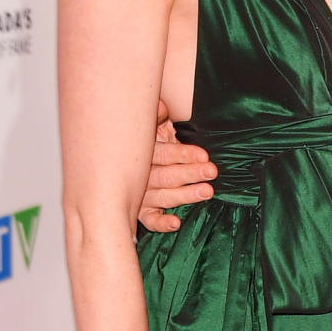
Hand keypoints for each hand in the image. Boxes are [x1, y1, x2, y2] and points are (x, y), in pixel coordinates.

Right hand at [137, 99, 216, 232]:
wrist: (120, 161)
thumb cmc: (147, 142)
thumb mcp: (152, 125)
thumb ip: (157, 117)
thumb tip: (161, 107)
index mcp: (143, 153)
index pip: (164, 154)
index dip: (184, 154)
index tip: (204, 156)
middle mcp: (139, 175)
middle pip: (166, 175)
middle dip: (190, 173)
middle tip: (211, 172)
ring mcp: (139, 195)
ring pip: (162, 196)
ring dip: (184, 195)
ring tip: (206, 192)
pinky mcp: (140, 211)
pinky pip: (149, 220)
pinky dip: (161, 223)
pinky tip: (176, 223)